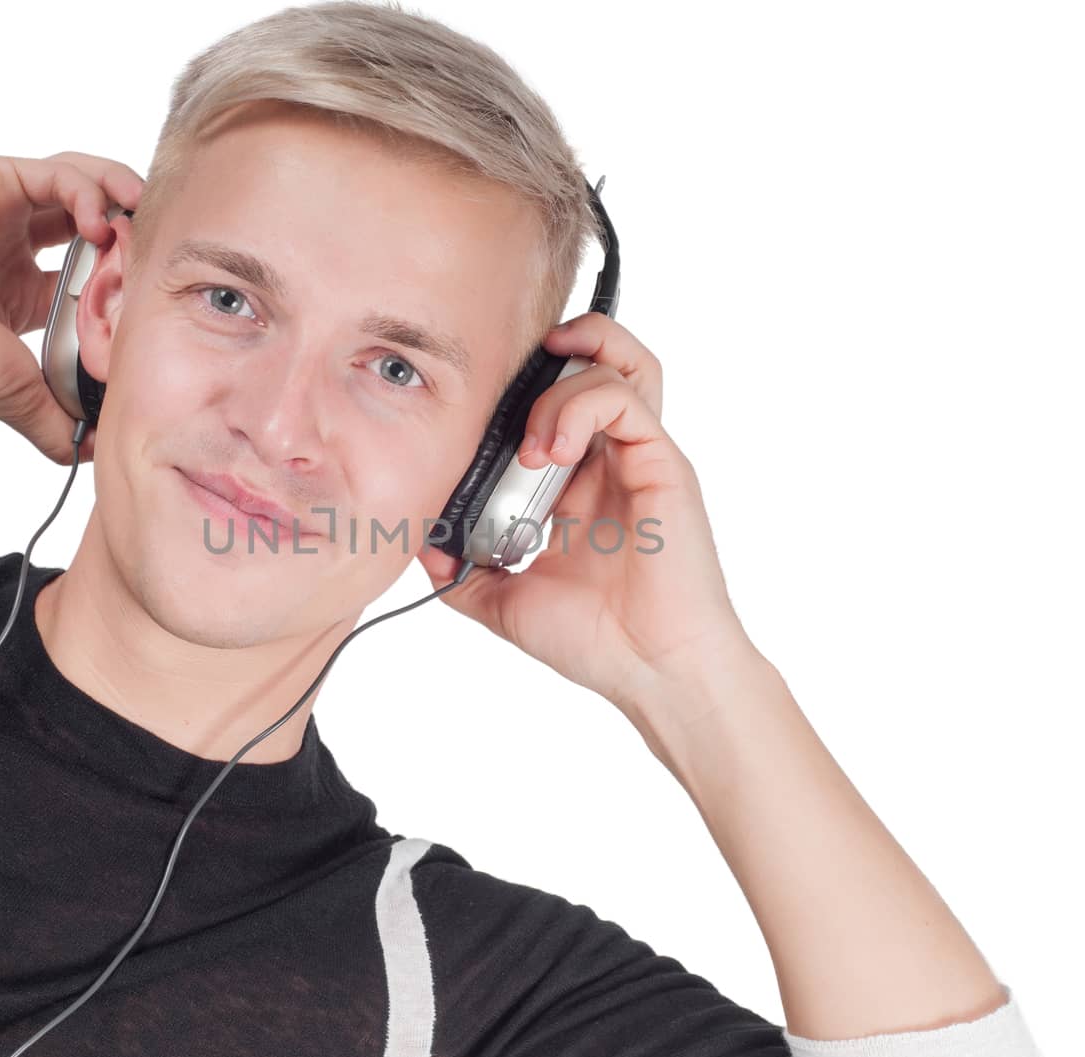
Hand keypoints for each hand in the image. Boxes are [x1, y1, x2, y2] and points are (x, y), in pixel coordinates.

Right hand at [0, 152, 143, 463]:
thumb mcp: (18, 395)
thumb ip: (59, 425)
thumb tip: (99, 452)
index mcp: (25, 294)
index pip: (96, 279)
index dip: (127, 285)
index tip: (149, 301)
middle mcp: (19, 249)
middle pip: (98, 229)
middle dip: (133, 239)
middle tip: (154, 258)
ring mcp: (10, 212)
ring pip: (85, 190)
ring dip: (122, 203)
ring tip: (141, 226)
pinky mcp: (0, 179)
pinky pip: (60, 173)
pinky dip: (90, 191)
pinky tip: (99, 223)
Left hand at [417, 312, 759, 730]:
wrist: (654, 674)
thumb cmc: (599, 643)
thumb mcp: (505, 602)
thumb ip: (462, 569)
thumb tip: (420, 542)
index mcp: (577, 487)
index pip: (552, 404)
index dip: (515, 391)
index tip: (473, 413)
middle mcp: (610, 463)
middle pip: (596, 363)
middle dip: (550, 355)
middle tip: (508, 387)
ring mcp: (639, 459)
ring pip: (618, 364)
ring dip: (564, 380)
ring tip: (534, 434)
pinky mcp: (664, 463)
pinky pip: (627, 398)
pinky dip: (582, 407)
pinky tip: (554, 451)